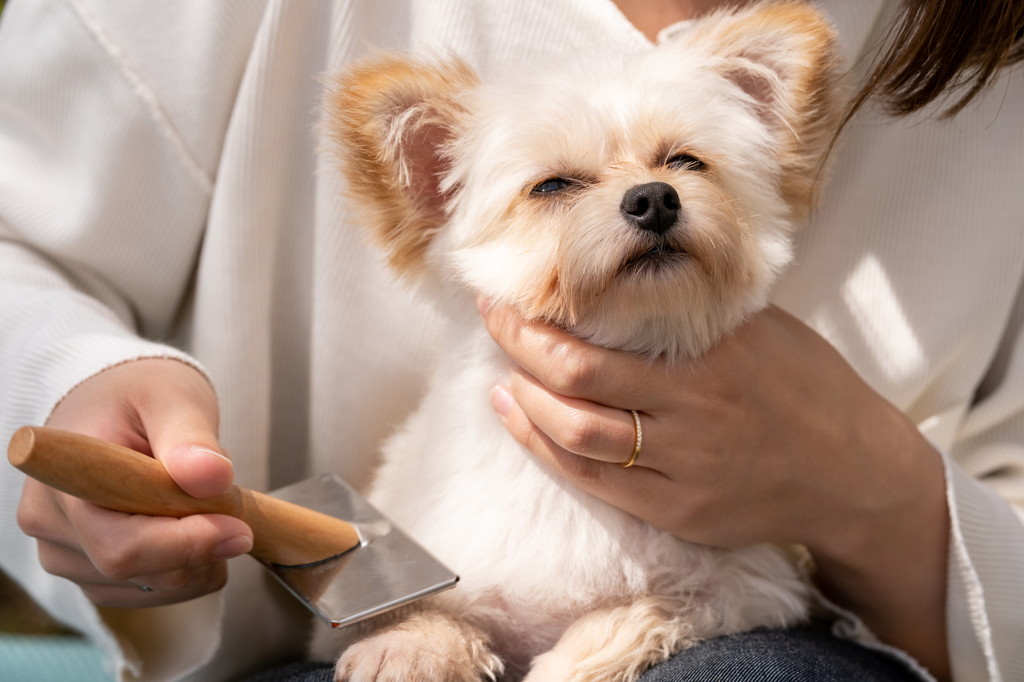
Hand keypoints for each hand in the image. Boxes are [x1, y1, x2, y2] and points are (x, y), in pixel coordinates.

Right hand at [16, 359, 252, 607]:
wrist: (116, 402)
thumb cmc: (142, 393)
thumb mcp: (173, 396)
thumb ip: (191, 437)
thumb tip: (211, 477)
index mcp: (63, 481)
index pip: (121, 545)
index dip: (186, 544)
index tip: (239, 528)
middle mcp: (51, 527)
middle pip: (139, 571)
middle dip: (202, 546)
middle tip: (233, 503)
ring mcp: (67, 555)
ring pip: (154, 588)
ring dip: (201, 556)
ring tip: (201, 499)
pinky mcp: (92, 573)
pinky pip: (156, 592)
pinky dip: (191, 567)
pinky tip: (194, 525)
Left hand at [480, 300, 949, 676]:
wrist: (854, 472)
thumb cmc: (809, 387)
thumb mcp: (760, 328)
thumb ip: (693, 309)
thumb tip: (624, 278)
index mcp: (708, 360)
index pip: (594, 343)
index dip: (535, 324)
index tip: (505, 300)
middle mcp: (691, 416)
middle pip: (574, 385)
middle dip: (518, 351)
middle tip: (495, 325)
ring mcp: (683, 471)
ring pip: (575, 440)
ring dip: (525, 408)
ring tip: (502, 383)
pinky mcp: (679, 512)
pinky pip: (597, 484)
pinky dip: (552, 452)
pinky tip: (530, 426)